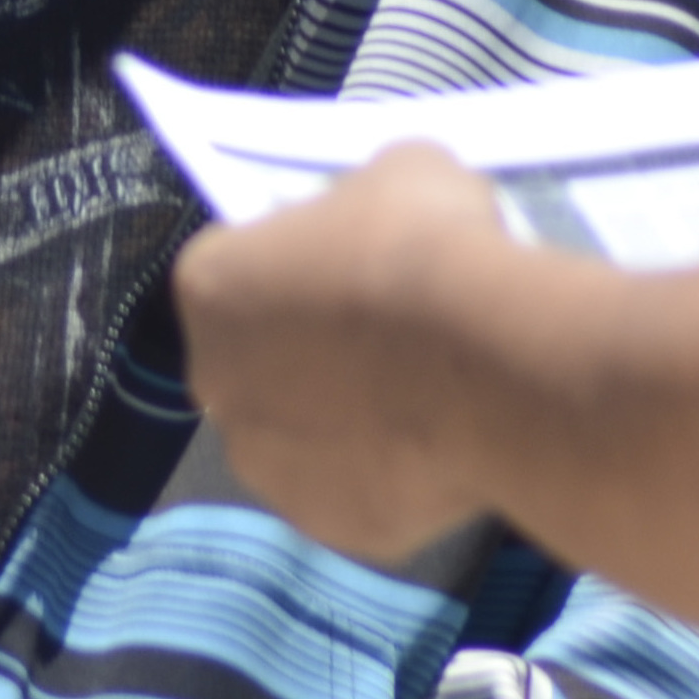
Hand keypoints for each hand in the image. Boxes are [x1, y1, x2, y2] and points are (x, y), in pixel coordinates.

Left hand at [176, 141, 524, 564]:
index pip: (231, 266)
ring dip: (341, 415)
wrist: (487, 361)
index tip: (346, 260)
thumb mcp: (400, 173)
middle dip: (304, 347)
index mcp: (211, 286)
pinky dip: (389, 470)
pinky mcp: (333, 524)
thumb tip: (378, 226)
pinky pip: (356, 487)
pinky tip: (442, 439)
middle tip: (381, 327)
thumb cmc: (423, 246)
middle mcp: (216, 383)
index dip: (290, 260)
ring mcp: (270, 466)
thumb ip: (365, 203)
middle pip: (254, 358)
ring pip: (299, 434)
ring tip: (422, 389)